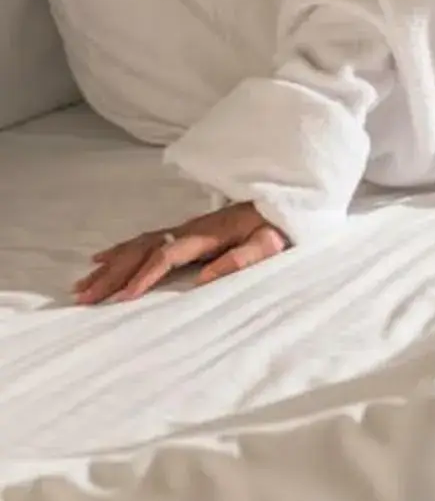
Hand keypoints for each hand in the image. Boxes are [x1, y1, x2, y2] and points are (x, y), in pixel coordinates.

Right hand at [74, 202, 288, 305]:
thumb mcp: (271, 244)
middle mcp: (190, 228)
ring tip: (82, 287)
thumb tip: (204, 279)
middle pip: (143, 250)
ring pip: (138, 245)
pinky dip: (118, 250)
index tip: (123, 299)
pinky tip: (99, 260)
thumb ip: (242, 259)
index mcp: (209, 233)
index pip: (169, 254)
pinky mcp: (184, 229)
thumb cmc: (279, 228)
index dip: (145, 275)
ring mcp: (184, 227)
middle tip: (85, 300)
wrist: (286, 200)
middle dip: (113, 275)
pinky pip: (144, 239)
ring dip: (109, 266)